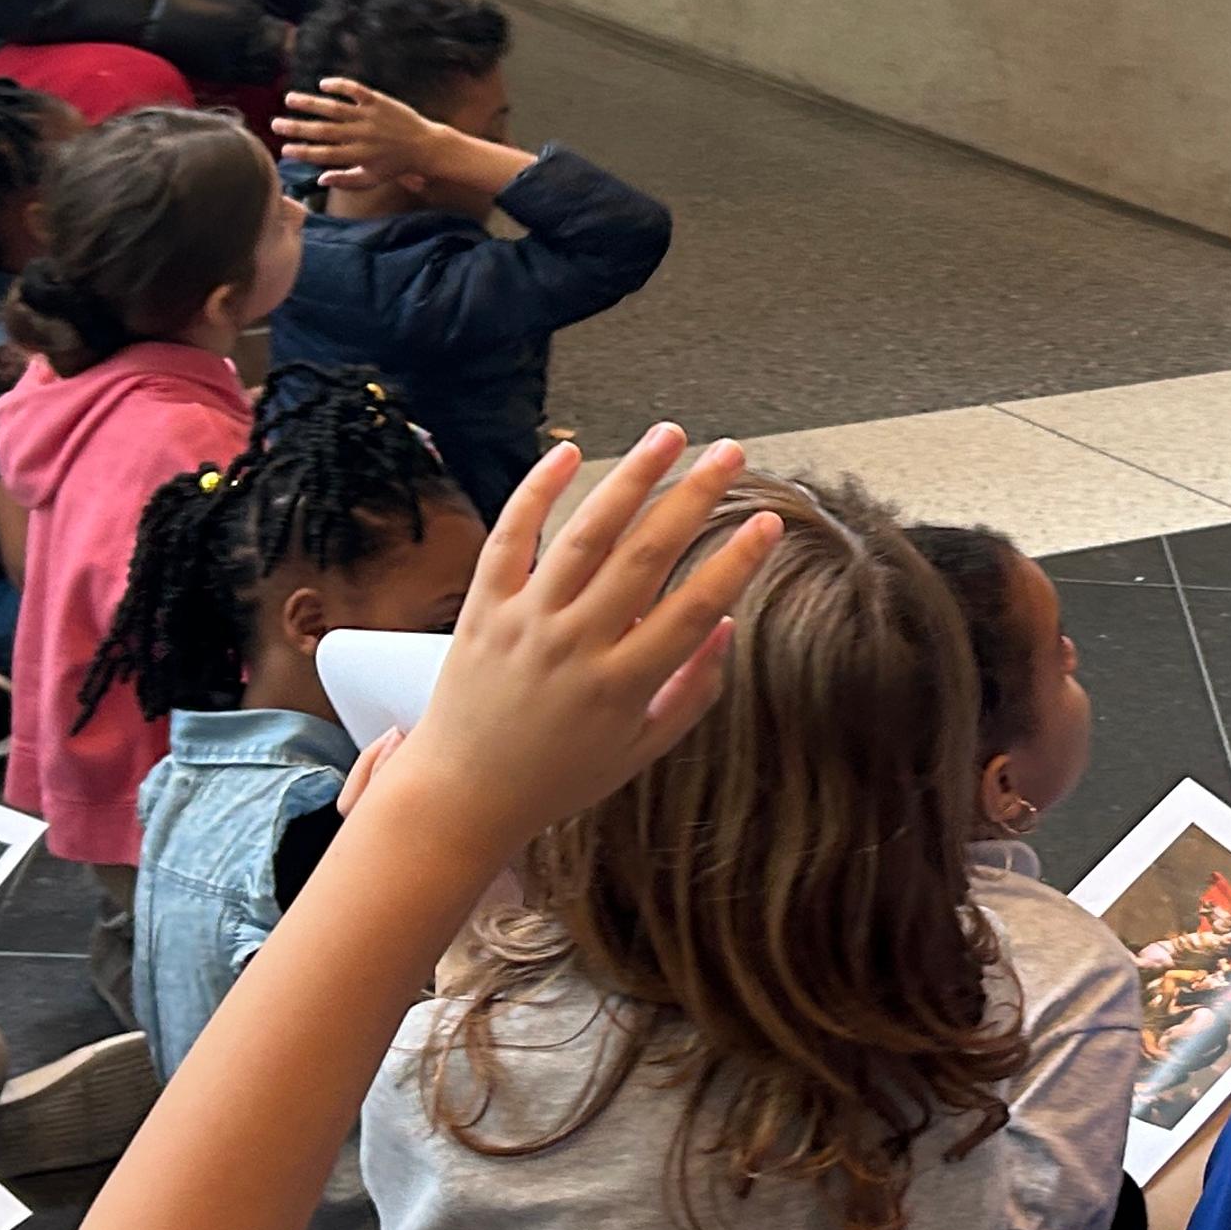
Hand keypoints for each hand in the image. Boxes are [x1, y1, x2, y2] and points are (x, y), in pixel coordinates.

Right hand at [277, 73, 449, 193]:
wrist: (426, 147)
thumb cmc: (396, 166)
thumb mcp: (372, 179)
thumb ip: (345, 180)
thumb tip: (320, 179)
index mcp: (358, 156)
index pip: (325, 154)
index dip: (303, 152)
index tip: (284, 149)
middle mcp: (362, 136)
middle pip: (324, 131)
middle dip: (298, 128)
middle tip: (275, 124)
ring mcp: (370, 117)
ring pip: (335, 108)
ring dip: (311, 103)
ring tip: (290, 99)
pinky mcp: (379, 102)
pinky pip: (356, 91)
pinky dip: (339, 85)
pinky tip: (322, 84)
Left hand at [373, 426, 774, 864]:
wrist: (462, 794)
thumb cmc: (558, 777)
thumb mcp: (641, 749)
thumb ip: (692, 691)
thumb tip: (726, 626)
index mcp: (621, 685)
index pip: (694, 609)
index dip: (737, 562)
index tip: (768, 523)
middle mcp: (575, 645)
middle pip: (645, 555)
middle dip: (694, 497)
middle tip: (730, 453)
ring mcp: (525, 621)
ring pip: (585, 534)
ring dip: (631, 478)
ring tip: (669, 435)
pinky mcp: (482, 608)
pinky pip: (510, 537)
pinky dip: (536, 490)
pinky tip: (568, 450)